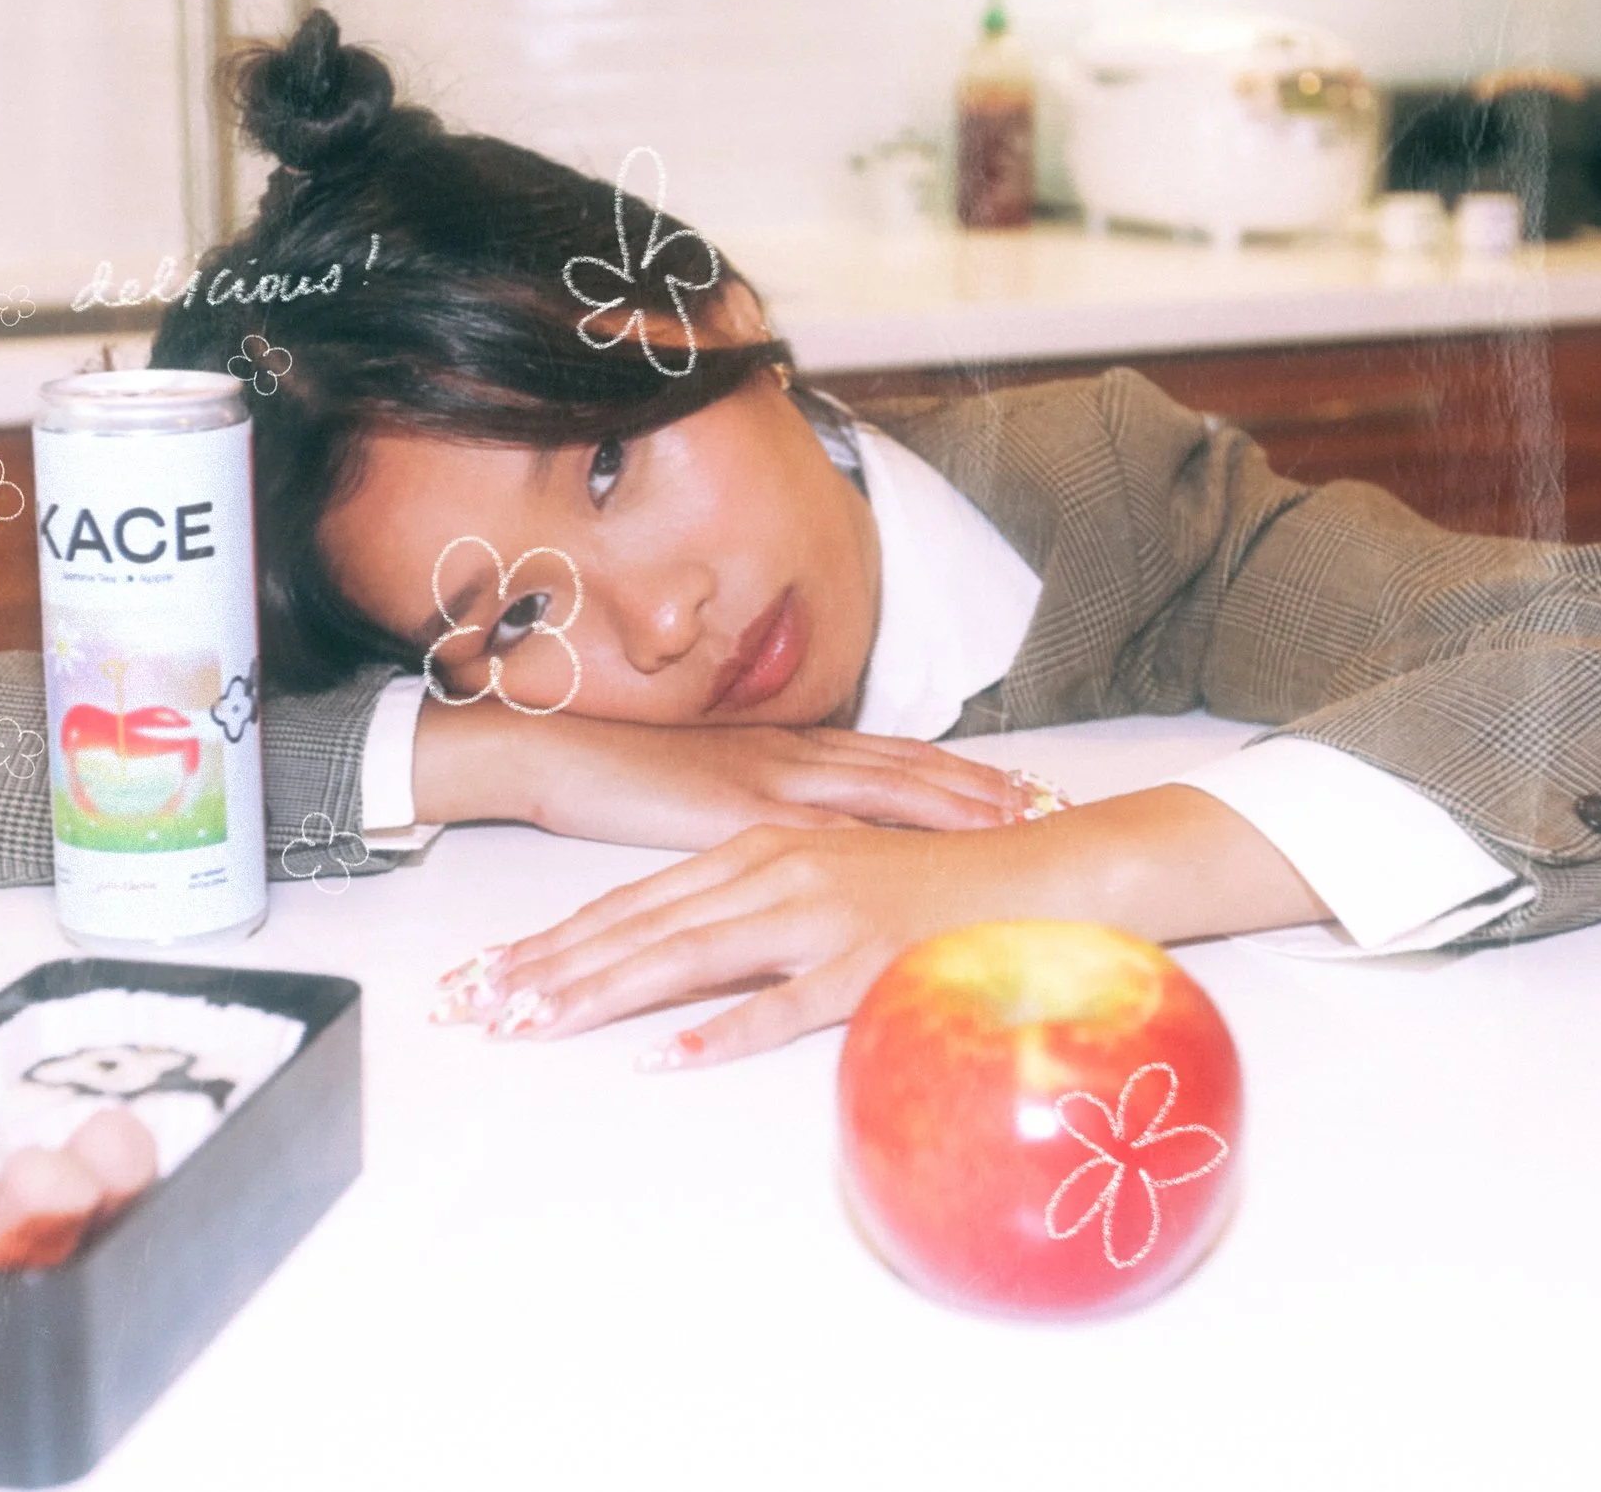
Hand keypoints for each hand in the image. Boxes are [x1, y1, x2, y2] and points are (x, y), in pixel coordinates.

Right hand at [412, 697, 1031, 850]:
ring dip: (953, 803)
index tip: (1011, 779)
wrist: (555, 751)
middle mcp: (788, 753)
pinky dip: (886, 840)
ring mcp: (769, 778)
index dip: (951, 766)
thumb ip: (749, 799)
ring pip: (884, 789)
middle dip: (976, 784)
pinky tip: (924, 855)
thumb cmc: (614, 771)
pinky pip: (828, 829)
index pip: (886, 752)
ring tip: (1016, 820)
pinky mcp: (742, 811)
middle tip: (1045, 798)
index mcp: (780, 745)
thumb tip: (794, 829)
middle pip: (904, 766)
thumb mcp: (696, 785)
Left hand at [431, 786, 1328, 1066]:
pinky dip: (722, 1031)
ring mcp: (819, 914)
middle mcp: (772, 872)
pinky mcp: (868, 960)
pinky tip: (666, 1056)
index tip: (483, 979)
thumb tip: (671, 972)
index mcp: (754, 852)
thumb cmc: (928, 882)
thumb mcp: (820, 880)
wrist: (1044, 865)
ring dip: (600, 995)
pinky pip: (783, 1004)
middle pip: (635, 930)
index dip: (550, 943)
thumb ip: (746, 913)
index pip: (629, 905)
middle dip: (543, 971)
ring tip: (531, 1025)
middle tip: (469, 1007)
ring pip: (686, 959)